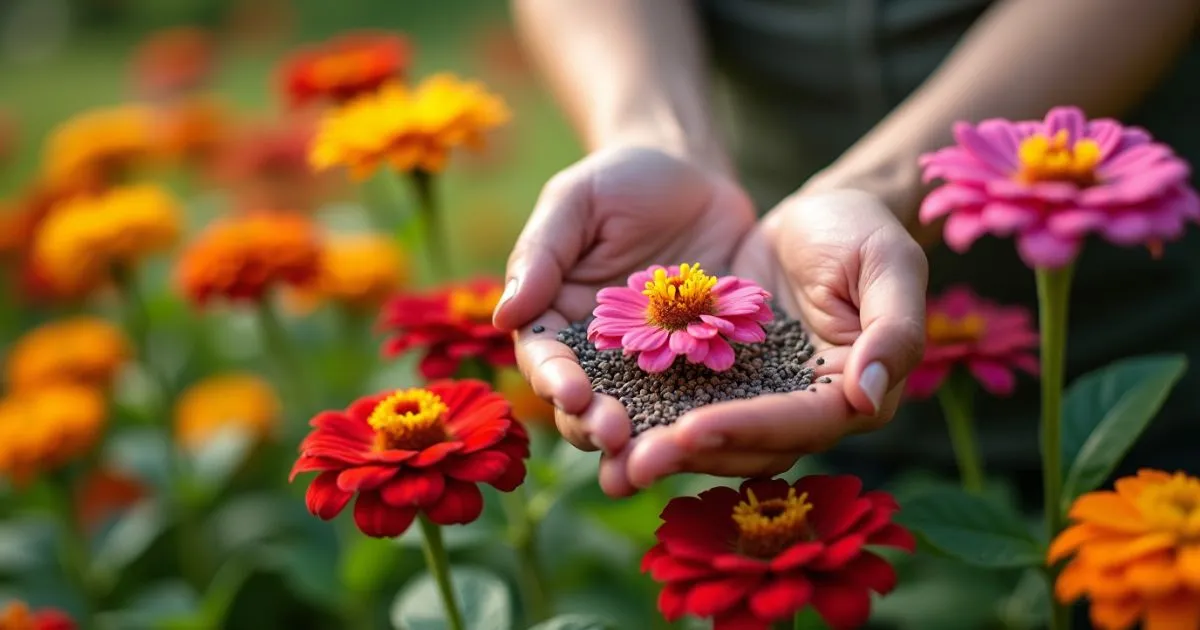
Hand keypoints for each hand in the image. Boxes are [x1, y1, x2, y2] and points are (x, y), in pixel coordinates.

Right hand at [492, 145, 755, 454]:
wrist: (693, 175)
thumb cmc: (620, 181)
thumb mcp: (576, 202)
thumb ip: (541, 253)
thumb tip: (502, 316)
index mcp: (555, 319)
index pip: (545, 360)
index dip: (553, 381)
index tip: (571, 393)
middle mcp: (599, 355)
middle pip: (587, 404)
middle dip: (596, 424)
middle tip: (616, 435)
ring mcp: (652, 366)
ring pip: (641, 415)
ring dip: (644, 439)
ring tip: (657, 452)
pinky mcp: (702, 365)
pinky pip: (700, 398)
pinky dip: (702, 421)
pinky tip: (713, 433)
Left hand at [599, 189, 928, 495]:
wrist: (812, 214)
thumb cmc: (859, 228)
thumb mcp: (887, 260)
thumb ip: (893, 329)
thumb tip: (868, 397)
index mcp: (853, 392)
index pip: (801, 423)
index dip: (749, 428)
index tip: (693, 428)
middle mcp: (805, 411)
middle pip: (749, 448)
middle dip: (692, 454)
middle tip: (634, 462)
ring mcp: (759, 401)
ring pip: (711, 439)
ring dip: (663, 451)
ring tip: (611, 460)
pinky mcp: (720, 384)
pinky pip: (682, 407)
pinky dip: (648, 418)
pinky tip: (603, 420)